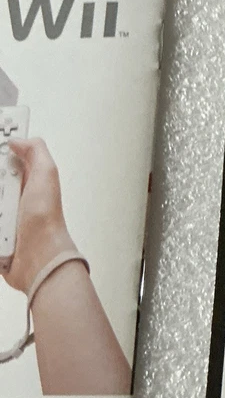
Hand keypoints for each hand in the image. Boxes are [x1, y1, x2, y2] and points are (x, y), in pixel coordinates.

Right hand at [4, 138, 79, 294]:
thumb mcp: (47, 175)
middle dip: (1, 183)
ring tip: (6, 215)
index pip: (6, 160)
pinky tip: (2, 227)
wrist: (39, 258)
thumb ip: (36, 152)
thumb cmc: (44, 219)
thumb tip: (16, 139)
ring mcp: (3, 216)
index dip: (1, 152)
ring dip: (0, 206)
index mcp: (27, 180)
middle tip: (6, 195)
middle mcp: (13, 197)